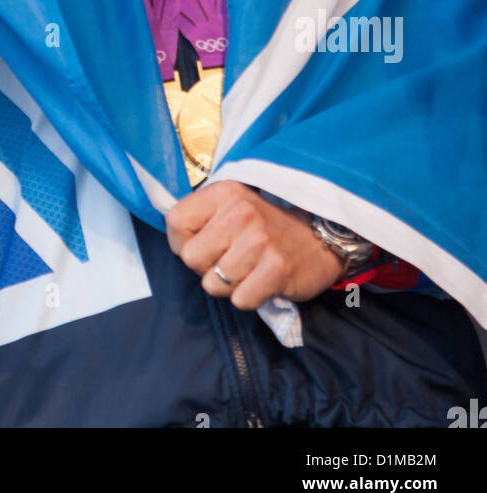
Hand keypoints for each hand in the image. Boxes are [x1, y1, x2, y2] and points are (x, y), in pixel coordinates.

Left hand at [165, 181, 343, 308]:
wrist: (320, 238)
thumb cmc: (267, 225)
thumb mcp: (233, 206)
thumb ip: (202, 216)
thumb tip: (172, 237)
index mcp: (225, 192)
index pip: (175, 222)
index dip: (181, 242)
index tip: (201, 244)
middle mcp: (240, 213)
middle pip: (191, 258)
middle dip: (205, 267)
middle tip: (229, 260)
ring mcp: (259, 242)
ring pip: (213, 284)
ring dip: (229, 285)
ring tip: (249, 269)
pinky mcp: (276, 270)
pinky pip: (239, 300)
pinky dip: (248, 297)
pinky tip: (262, 281)